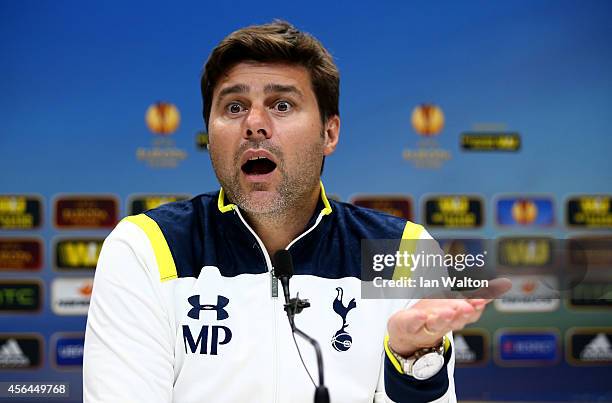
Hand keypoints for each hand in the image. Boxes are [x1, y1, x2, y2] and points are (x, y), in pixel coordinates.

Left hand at [387, 278, 510, 355]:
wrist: (408, 335)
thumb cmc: (434, 315)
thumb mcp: (456, 303)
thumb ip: (478, 295)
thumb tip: (503, 283)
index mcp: (455, 317)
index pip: (469, 313)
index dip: (476, 308)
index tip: (481, 301)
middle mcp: (442, 324)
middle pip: (453, 321)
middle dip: (461, 315)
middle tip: (466, 308)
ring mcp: (424, 327)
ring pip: (435, 325)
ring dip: (442, 319)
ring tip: (448, 312)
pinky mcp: (407, 327)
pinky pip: (411, 324)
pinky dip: (416, 320)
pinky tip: (419, 315)